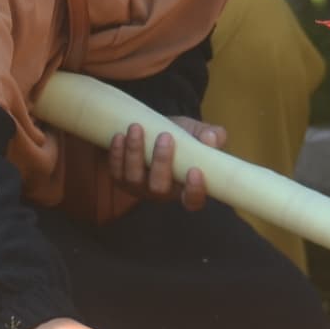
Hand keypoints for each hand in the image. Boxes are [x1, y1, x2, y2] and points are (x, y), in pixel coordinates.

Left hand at [105, 120, 220, 210]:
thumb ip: (210, 135)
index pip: (192, 200)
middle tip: (165, 137)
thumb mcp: (196, 133)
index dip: (194, 191)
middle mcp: (162, 193)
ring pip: (135, 179)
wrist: (152, 129)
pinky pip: (117, 171)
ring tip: (136, 128)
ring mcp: (140, 188)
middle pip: (160, 188)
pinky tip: (120, 135)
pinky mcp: (121, 178)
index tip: (195, 170)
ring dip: (135, 153)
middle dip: (161, 163)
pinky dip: (117, 153)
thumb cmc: (180, 135)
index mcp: (185, 187)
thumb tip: (212, 138)